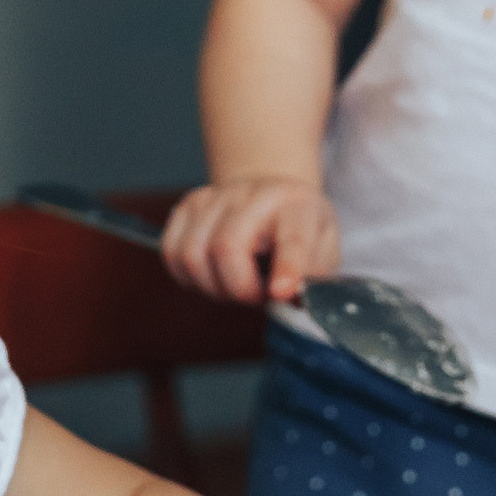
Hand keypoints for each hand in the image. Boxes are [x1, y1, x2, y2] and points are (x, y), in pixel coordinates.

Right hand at [162, 175, 340, 306]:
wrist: (271, 197)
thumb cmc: (297, 229)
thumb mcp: (323, 250)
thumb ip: (313, 278)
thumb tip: (290, 301)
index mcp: (296, 205)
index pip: (292, 238)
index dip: (286, 267)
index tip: (281, 292)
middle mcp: (253, 194)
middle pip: (226, 248)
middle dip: (238, 289)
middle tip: (255, 296)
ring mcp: (214, 197)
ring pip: (192, 256)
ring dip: (212, 287)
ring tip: (234, 284)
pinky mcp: (186, 207)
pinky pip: (172, 254)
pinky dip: (188, 277)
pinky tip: (212, 274)